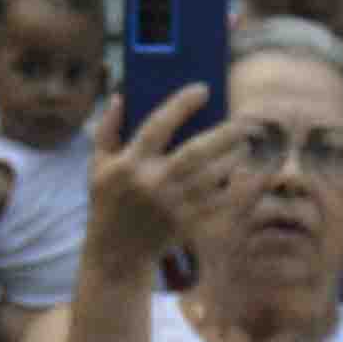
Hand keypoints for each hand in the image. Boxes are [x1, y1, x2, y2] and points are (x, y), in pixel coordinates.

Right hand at [81, 90, 253, 280]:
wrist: (116, 253)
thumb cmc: (107, 202)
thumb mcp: (97, 165)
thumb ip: (106, 129)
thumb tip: (121, 97)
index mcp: (130, 164)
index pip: (159, 125)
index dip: (182, 104)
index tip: (204, 89)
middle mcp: (153, 183)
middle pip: (197, 151)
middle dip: (224, 133)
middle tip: (243, 121)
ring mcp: (172, 206)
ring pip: (213, 176)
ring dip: (234, 157)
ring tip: (245, 144)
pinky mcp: (186, 224)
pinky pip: (217, 201)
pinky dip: (233, 186)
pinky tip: (243, 172)